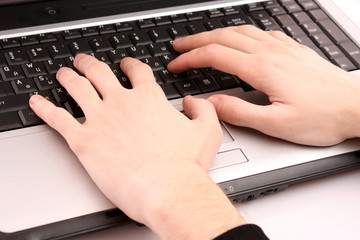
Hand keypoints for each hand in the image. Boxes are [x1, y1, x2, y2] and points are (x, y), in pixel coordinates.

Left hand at [29, 55, 244, 238]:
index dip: (129, 64)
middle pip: (100, 72)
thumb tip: (192, 102)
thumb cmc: (185, 165)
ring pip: (77, 88)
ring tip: (63, 73)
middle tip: (84, 62)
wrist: (167, 189)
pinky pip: (57, 119)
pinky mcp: (84, 141)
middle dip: (90, 64)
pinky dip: (44, 108)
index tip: (125, 64)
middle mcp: (122, 103)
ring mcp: (101, 119)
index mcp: (149, 99)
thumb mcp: (207, 131)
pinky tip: (37, 103)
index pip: (136, 72)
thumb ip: (202, 109)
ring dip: (68, 77)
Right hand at [168, 25, 359, 145]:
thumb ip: (240, 113)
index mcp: (262, 69)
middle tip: (179, 46)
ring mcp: (283, 48)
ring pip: (241, 31)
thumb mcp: (277, 124)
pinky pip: (261, 33)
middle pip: (223, 37)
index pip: (215, 55)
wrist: (358, 107)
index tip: (176, 65)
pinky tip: (242, 39)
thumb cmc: (323, 117)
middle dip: (196, 40)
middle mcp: (271, 52)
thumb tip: (211, 104)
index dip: (190, 59)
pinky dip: (242, 33)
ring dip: (216, 33)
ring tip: (202, 39)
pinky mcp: (293, 50)